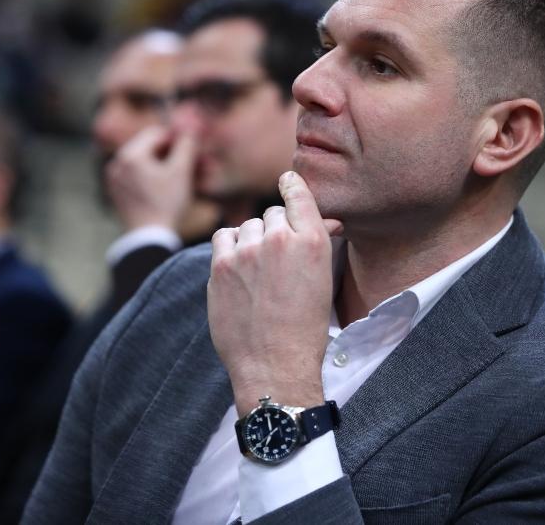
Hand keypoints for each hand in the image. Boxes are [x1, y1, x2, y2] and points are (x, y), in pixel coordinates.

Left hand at [106, 125, 195, 230]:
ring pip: (148, 164)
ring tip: (193, 177)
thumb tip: (191, 125)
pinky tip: (176, 186)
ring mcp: (116, 179)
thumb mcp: (181, 171)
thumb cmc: (166, 204)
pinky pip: (140, 178)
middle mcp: (118, 163)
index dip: (179, 137)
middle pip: (152, 149)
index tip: (196, 146)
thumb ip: (186, 144)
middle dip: (177, 154)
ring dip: (171, 166)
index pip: (157, 133)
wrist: (149, 239)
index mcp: (130, 154)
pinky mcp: (120, 193)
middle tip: (199, 162)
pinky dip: (158, 178)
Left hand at [208, 171, 342, 416]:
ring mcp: (248, 251)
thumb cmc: (305, 327)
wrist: (275, 364)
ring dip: (251, 239)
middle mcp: (280, 239)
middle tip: (277, 258)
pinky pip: (223, 237)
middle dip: (275, 229)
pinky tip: (237, 268)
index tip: (287, 180)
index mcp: (312, 241)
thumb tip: (322, 220)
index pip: (298, 194)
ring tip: (258, 269)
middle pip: (272, 213)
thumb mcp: (322, 280)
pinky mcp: (221, 265)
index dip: (292, 185)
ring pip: (247, 225)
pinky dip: (229, 247)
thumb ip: (316, 243)